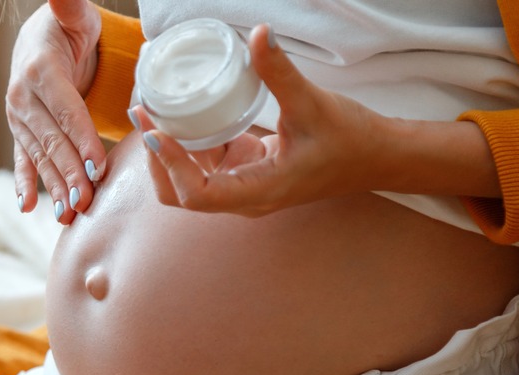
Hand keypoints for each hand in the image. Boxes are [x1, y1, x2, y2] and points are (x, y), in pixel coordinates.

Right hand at [8, 0, 103, 223]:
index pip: (65, 110)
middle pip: (52, 141)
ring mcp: (20, 118)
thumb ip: (69, 5)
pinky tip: (27, 206)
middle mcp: (23, 97)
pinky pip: (23, 160)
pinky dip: (25, 184)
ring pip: (40, 156)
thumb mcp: (74, 15)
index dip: (81, 139)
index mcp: (40, 70)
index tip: (97, 166)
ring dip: (54, 186)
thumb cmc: (69, 28)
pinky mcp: (22, 132)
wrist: (41, 39)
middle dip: (71, 173)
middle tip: (86, 201)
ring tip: (68, 214)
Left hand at [135, 23, 390, 216]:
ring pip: (188, 180)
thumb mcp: (312, 104)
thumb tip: (258, 34)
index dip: (171, 165)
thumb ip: (280, 72)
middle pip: (180, 193)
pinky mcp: (246, 171)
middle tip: (144, 115)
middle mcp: (244, 197)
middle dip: (157, 159)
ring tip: (151, 109)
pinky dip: (188, 141)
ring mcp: (243, 186)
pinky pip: (205, 162)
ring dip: (166, 149)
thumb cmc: (349, 141)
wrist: (374, 158)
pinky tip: (181, 112)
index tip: (156, 130)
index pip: (198, 194)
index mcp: (259, 191)